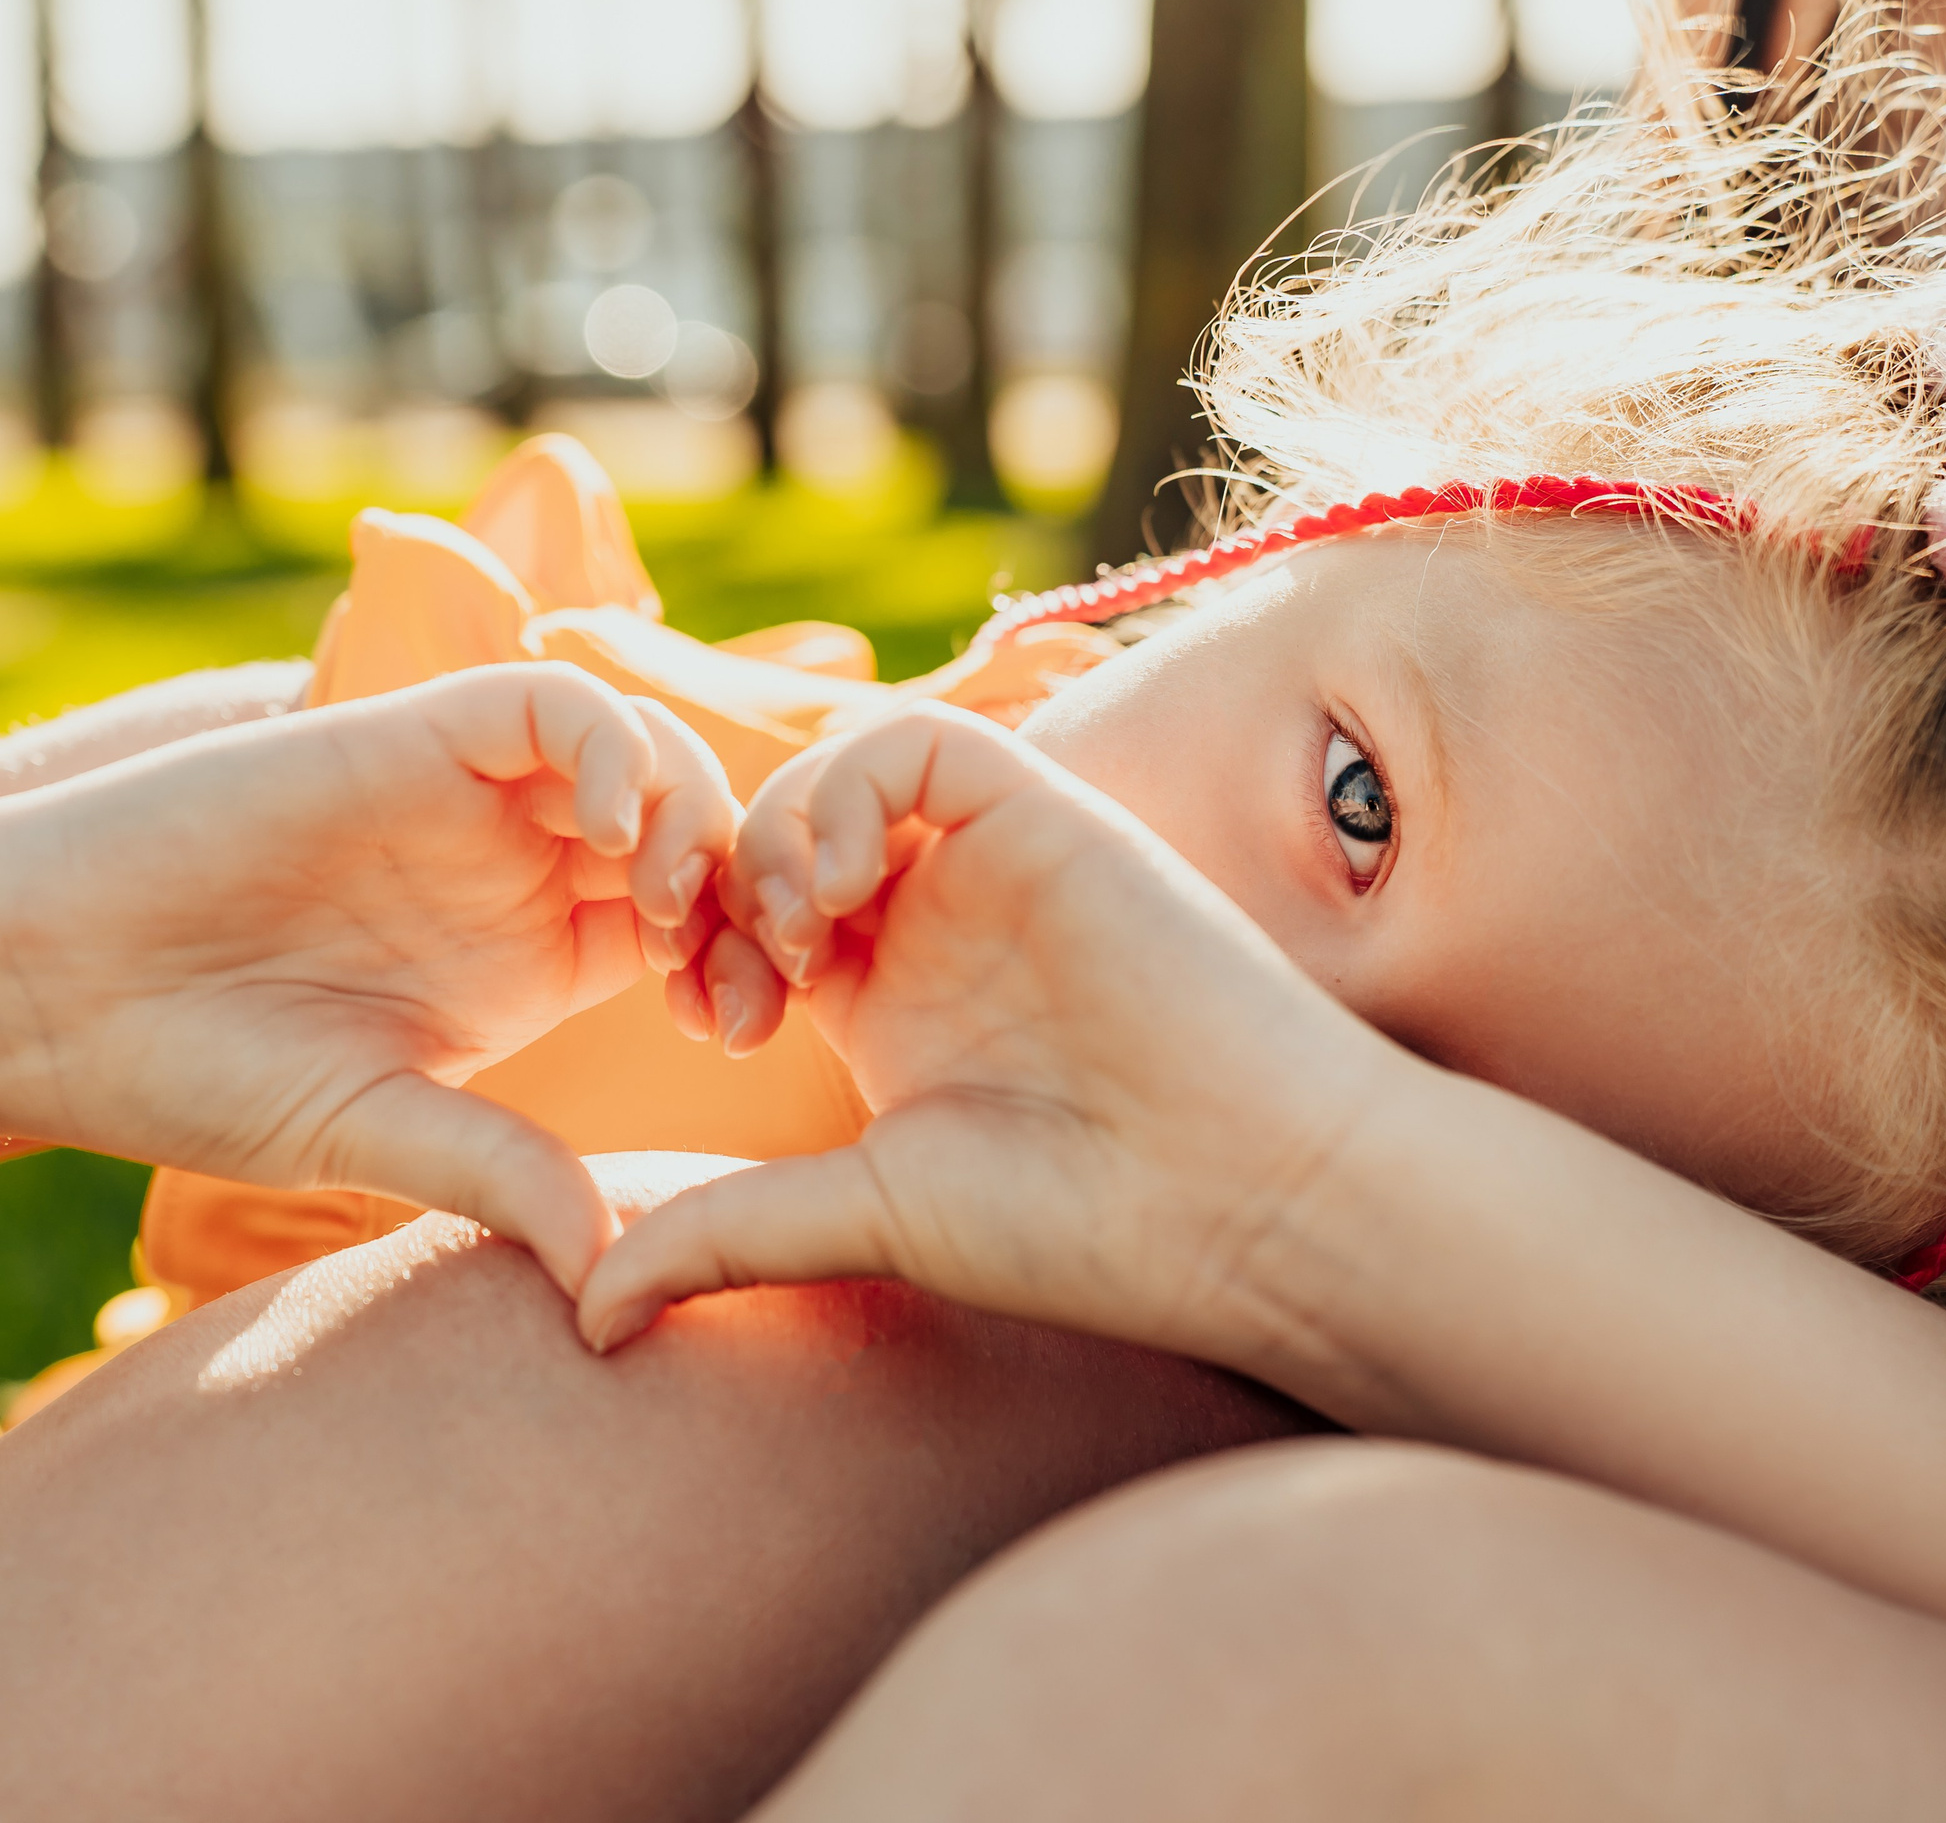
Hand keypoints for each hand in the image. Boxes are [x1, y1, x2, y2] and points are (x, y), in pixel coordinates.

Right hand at [0, 663, 735, 1295]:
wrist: (44, 996)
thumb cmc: (193, 1074)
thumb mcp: (373, 1130)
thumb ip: (497, 1172)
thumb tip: (605, 1271)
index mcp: (540, 957)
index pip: (697, 928)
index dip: (742, 966)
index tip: (742, 1032)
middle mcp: (521, 868)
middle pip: (697, 832)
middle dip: (744, 887)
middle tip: (736, 961)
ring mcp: (470, 797)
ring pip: (645, 753)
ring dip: (694, 812)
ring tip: (666, 901)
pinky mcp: (405, 737)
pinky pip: (545, 703)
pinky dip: (607, 746)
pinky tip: (613, 832)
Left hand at [577, 702, 1410, 1358]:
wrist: (1242, 1198)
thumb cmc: (1079, 1225)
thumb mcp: (869, 1216)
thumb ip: (729, 1233)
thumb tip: (587, 1318)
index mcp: (896, 1010)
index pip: (759, 924)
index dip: (704, 951)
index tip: (710, 1027)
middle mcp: (942, 926)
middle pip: (786, 837)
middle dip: (724, 883)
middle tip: (726, 969)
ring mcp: (995, 866)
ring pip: (843, 773)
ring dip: (781, 829)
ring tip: (793, 927)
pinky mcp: (1048, 816)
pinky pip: (920, 743)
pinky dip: (853, 784)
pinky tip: (844, 882)